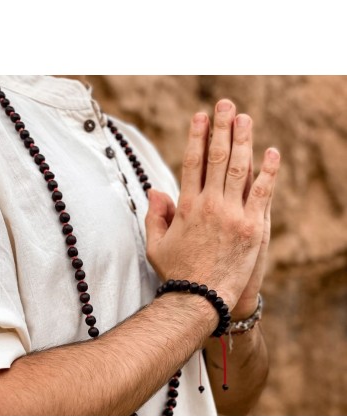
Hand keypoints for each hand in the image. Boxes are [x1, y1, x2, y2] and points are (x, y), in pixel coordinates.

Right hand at [145, 99, 279, 310]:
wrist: (201, 300)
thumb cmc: (177, 273)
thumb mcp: (156, 245)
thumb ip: (156, 215)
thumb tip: (155, 189)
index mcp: (187, 207)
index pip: (192, 163)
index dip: (197, 137)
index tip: (200, 117)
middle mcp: (210, 205)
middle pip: (218, 158)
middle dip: (221, 128)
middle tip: (225, 104)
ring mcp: (234, 215)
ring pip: (240, 169)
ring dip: (243, 140)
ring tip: (245, 118)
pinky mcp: (253, 228)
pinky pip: (262, 193)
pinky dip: (268, 172)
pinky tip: (272, 153)